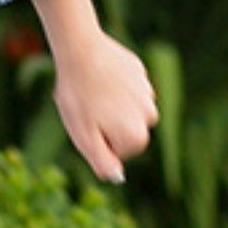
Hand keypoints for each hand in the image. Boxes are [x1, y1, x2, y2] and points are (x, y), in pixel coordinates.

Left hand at [51, 27, 157, 182]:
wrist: (80, 50)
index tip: (88, 127)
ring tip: (93, 93)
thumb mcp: (83, 137)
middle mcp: (149, 114)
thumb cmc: (78, 97)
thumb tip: (118, 177)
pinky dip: (115, 87)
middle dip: (111, 126)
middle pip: (129, 131)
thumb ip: (103, 161)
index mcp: (136, 135)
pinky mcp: (139, 72)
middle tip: (88, 110)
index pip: (122, 152)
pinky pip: (128, 88)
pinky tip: (98, 78)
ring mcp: (147, 91)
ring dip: (114, 106)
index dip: (102, 143)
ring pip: (130, 109)